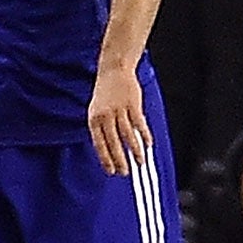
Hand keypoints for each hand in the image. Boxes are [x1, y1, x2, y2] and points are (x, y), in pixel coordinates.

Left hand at [87, 60, 149, 175]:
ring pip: (128, 135)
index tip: (112, 171)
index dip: (106, 159)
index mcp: (94, 119)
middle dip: (120, 160)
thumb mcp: (96, 110)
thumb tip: (107, 151)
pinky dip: (144, 135)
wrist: (113, 70)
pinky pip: (139, 124)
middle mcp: (105, 116)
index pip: (99, 144)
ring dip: (135, 151)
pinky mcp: (132, 104)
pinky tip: (149, 144)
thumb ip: (101, 129)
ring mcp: (119, 110)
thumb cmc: (105, 93)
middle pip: (114, 143)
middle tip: (125, 172)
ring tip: (140, 162)